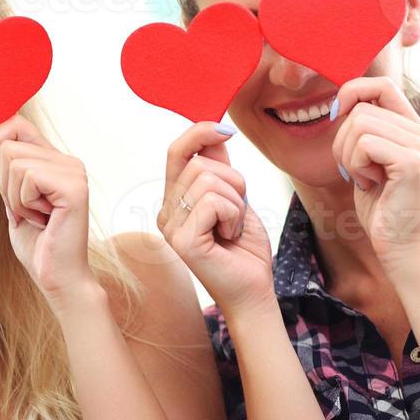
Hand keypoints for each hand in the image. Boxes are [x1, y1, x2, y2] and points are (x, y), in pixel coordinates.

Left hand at [0, 116, 95, 301]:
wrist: (57, 277)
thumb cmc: (37, 244)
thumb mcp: (12, 200)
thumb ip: (5, 171)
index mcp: (55, 161)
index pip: (16, 124)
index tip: (3, 182)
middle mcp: (68, 161)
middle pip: (8, 145)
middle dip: (4, 185)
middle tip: (29, 211)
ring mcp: (74, 171)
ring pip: (14, 162)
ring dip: (15, 198)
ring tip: (37, 217)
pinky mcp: (74, 187)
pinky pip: (27, 178)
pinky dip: (24, 204)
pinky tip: (44, 220)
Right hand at [158, 122, 273, 315]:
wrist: (253, 289)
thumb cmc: (245, 248)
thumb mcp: (235, 197)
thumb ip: (220, 167)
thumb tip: (215, 130)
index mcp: (175, 201)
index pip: (177, 152)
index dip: (199, 133)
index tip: (226, 130)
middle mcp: (166, 213)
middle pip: (200, 166)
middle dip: (234, 183)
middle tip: (238, 213)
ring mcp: (171, 227)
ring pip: (208, 181)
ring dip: (236, 202)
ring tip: (233, 227)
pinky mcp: (182, 241)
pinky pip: (213, 202)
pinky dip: (234, 215)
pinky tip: (230, 235)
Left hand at [331, 77, 419, 276]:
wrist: (401, 248)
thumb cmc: (382, 208)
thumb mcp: (369, 162)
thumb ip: (365, 132)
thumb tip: (343, 105)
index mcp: (412, 128)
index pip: (381, 84)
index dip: (352, 92)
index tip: (337, 117)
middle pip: (361, 108)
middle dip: (342, 141)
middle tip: (354, 170)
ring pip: (359, 124)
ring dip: (348, 156)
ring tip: (364, 179)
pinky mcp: (412, 161)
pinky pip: (364, 145)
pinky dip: (355, 166)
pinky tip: (370, 185)